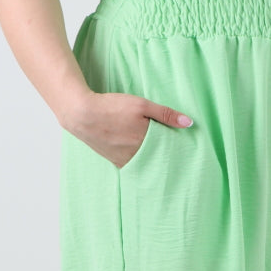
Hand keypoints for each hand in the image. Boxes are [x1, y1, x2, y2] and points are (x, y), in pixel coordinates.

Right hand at [59, 91, 192, 167]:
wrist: (81, 114)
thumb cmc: (112, 107)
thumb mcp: (141, 105)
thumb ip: (165, 114)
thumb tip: (189, 123)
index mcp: (145, 142)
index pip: (168, 149)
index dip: (176, 147)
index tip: (185, 146)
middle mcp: (136, 155)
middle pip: (157, 158)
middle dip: (165, 155)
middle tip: (175, 152)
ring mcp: (124, 160)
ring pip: (145, 163)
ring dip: (152, 160)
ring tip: (158, 154)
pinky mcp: (114, 161)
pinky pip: (132, 165)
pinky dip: (139, 162)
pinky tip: (142, 156)